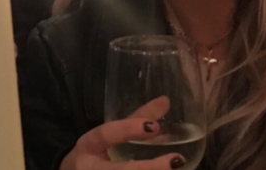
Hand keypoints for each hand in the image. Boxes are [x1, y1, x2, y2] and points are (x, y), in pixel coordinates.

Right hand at [60, 96, 185, 169]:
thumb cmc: (93, 155)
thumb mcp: (107, 137)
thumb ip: (136, 120)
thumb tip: (165, 101)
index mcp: (87, 147)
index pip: (104, 135)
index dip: (127, 130)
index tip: (154, 126)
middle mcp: (89, 168)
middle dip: (148, 168)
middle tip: (175, 161)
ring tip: (178, 169)